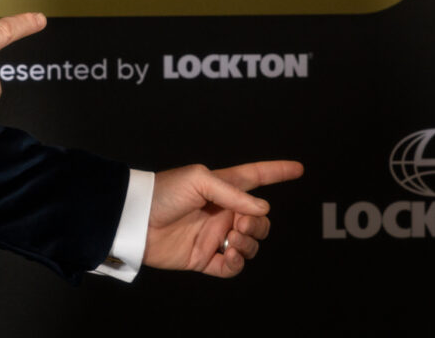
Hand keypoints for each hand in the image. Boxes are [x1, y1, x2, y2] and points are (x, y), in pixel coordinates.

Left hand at [144, 160, 303, 276]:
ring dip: (249, 243)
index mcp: (222, 187)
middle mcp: (222, 211)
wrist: (136, 221)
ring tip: (231, 239)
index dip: (277, 171)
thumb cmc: (162, 192)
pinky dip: (238, 263)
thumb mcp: (199, 180)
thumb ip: (234, 193)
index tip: (298, 168)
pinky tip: (230, 255)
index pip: (256, 177)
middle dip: (259, 225)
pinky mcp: (204, 258)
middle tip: (240, 224)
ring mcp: (214, 235)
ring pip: (251, 244)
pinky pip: (233, 266)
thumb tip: (263, 208)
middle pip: (260, 220)